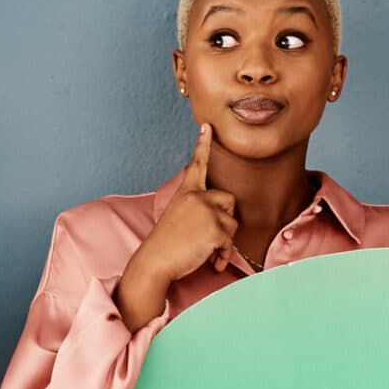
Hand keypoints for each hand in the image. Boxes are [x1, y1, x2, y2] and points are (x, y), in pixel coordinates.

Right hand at [116, 124, 237, 326]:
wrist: (155, 261)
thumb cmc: (166, 245)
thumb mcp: (178, 217)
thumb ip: (196, 209)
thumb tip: (221, 215)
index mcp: (187, 192)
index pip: (197, 165)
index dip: (203, 144)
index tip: (208, 126)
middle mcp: (197, 197)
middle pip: (229, 200)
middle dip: (225, 219)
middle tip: (209, 236)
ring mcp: (207, 211)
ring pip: (233, 223)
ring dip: (225, 241)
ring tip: (207, 251)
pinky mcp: (215, 229)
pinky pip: (231, 242)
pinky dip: (224, 255)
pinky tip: (213, 262)